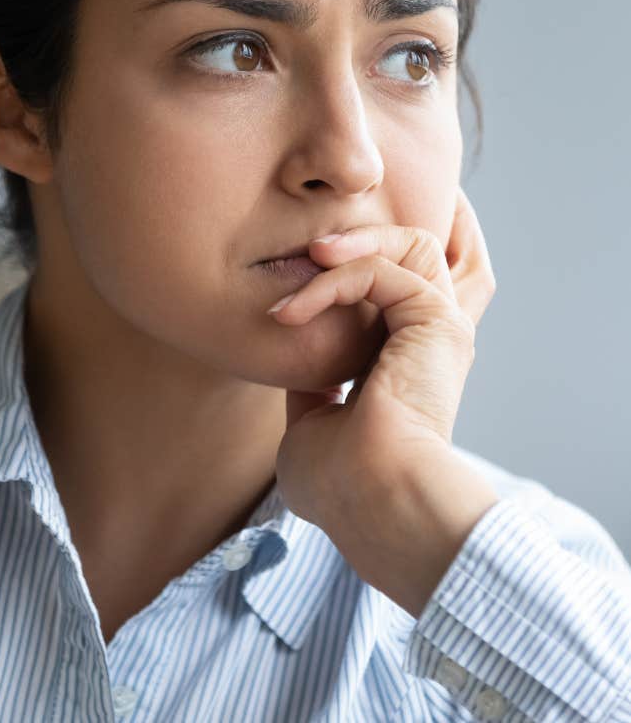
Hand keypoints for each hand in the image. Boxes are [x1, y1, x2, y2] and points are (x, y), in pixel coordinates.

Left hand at [272, 186, 498, 612]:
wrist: (370, 501)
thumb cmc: (340, 483)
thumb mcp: (311, 423)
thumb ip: (309, 385)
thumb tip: (294, 359)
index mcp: (409, 360)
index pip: (404, 286)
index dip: (367, 258)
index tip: (311, 259)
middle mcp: (432, 337)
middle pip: (423, 250)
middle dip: (369, 232)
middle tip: (309, 248)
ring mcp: (439, 327)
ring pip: (412, 243)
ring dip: (354, 243)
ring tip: (307, 258)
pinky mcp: (435, 320)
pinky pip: (381, 271)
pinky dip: (334, 281)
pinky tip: (294, 308)